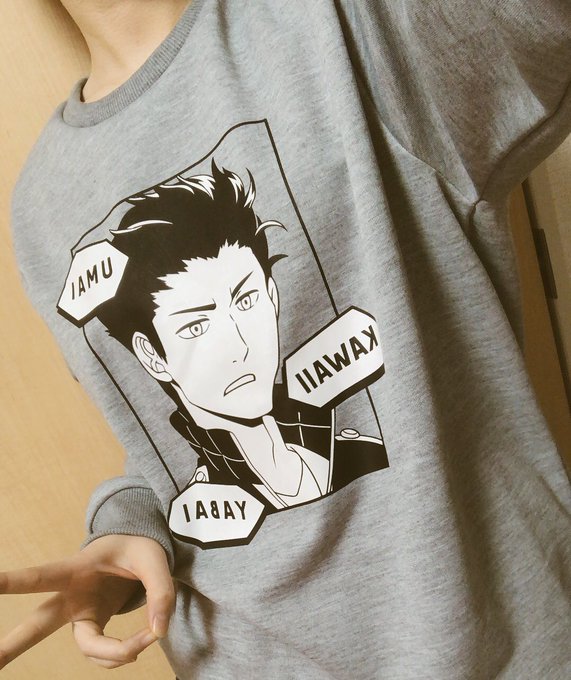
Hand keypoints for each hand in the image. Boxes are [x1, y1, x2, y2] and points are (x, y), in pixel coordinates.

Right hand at [0, 534, 174, 669]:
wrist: (139, 549)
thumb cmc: (138, 547)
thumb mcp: (154, 558)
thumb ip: (160, 590)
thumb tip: (158, 632)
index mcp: (77, 569)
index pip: (42, 576)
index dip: (13, 581)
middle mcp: (72, 596)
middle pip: (38, 625)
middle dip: (11, 646)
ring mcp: (81, 615)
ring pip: (85, 648)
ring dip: (116, 653)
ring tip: (150, 636)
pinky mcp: (94, 628)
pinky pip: (104, 653)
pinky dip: (125, 652)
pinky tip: (141, 644)